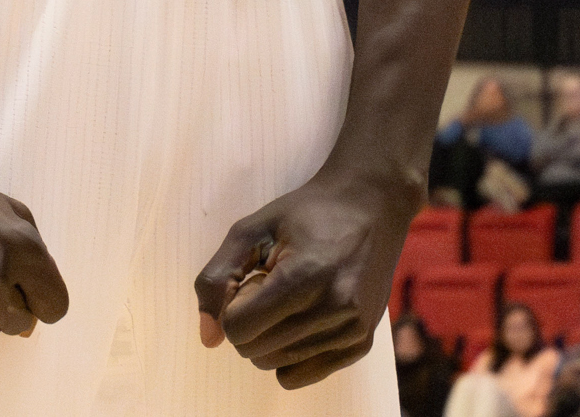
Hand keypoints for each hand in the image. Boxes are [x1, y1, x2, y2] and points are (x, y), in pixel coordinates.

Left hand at [195, 165, 413, 388]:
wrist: (371, 204)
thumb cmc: (307, 212)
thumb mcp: (253, 228)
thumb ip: (218, 277)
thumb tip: (208, 338)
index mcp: (304, 276)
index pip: (238, 328)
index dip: (234, 304)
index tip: (253, 278)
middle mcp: (333, 309)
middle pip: (254, 351)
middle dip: (250, 321)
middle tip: (272, 284)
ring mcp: (351, 330)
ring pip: (276, 365)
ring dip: (270, 336)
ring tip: (291, 297)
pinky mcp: (362, 343)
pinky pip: (303, 375)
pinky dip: (291, 353)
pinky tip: (303, 318)